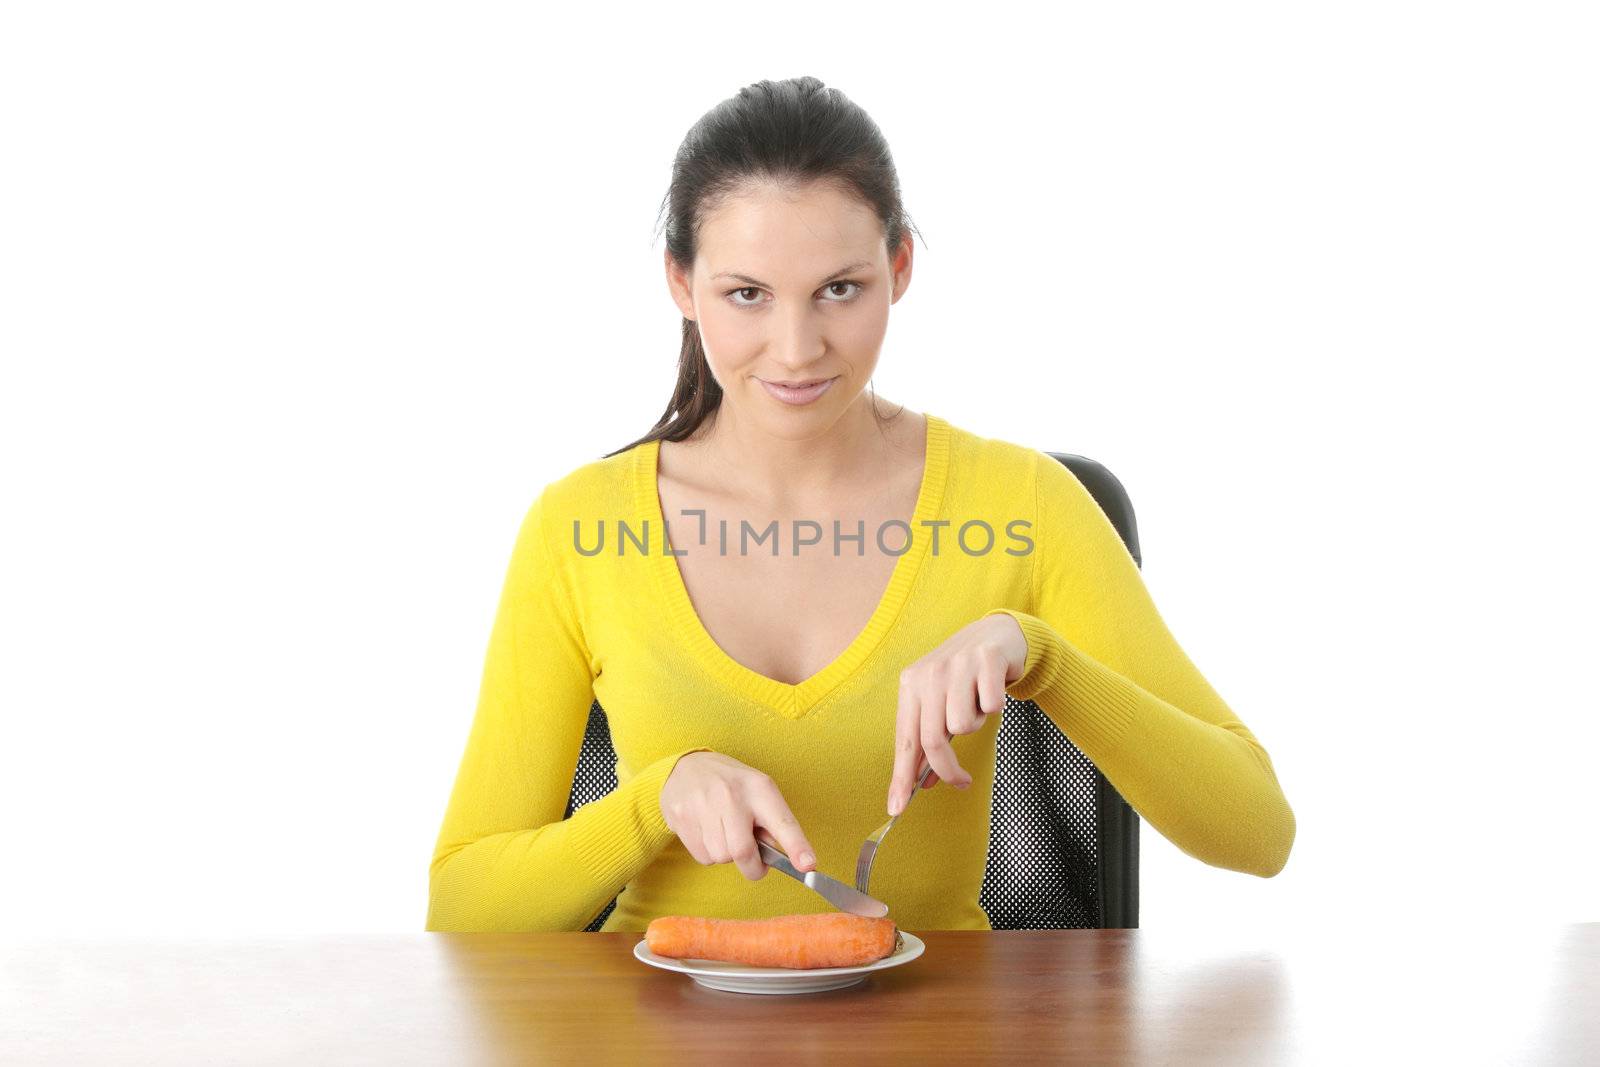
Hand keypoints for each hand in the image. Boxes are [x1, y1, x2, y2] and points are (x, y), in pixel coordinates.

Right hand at [659, 750, 818, 880]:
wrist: (687, 767)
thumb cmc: (731, 785)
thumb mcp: (758, 792)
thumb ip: (771, 824)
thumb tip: (781, 859)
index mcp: (759, 787)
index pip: (782, 822)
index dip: (797, 847)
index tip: (808, 866)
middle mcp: (731, 794)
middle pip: (743, 852)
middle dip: (751, 866)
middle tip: (754, 862)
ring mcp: (703, 805)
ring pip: (721, 857)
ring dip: (727, 856)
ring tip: (724, 832)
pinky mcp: (681, 816)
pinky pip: (703, 857)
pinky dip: (709, 853)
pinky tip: (707, 832)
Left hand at [887, 612, 1027, 815]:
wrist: (996, 636)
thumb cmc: (964, 678)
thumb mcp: (940, 704)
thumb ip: (930, 739)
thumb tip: (925, 782)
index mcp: (911, 684)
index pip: (904, 740)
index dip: (901, 777)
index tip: (897, 808)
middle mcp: (929, 673)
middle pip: (933, 740)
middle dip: (949, 769)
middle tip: (963, 782)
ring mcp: (957, 665)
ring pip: (964, 725)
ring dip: (976, 723)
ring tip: (976, 704)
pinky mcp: (986, 660)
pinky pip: (991, 706)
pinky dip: (995, 706)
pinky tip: (993, 690)